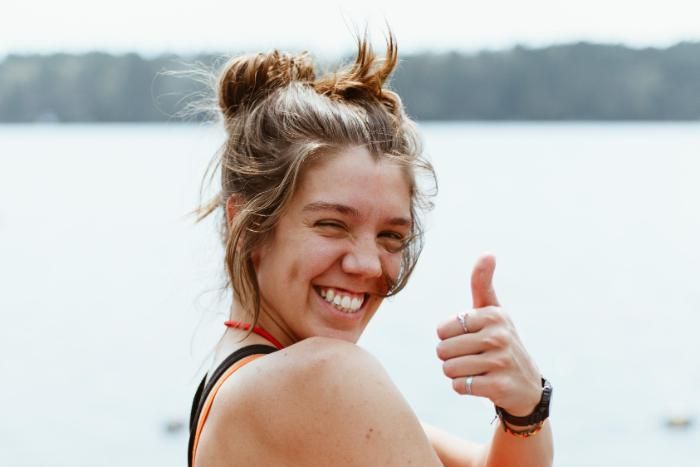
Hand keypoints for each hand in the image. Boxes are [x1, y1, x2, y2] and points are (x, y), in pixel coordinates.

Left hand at [436, 254, 541, 415]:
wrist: (527, 385)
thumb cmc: (501, 342)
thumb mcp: (494, 311)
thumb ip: (483, 283)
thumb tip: (488, 254)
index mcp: (493, 315)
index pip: (442, 329)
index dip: (449, 338)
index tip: (468, 339)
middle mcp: (498, 336)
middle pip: (443, 350)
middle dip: (451, 357)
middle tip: (472, 357)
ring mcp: (500, 361)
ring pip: (449, 369)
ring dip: (456, 373)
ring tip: (476, 370)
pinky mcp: (499, 386)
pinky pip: (459, 386)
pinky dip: (464, 387)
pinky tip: (481, 383)